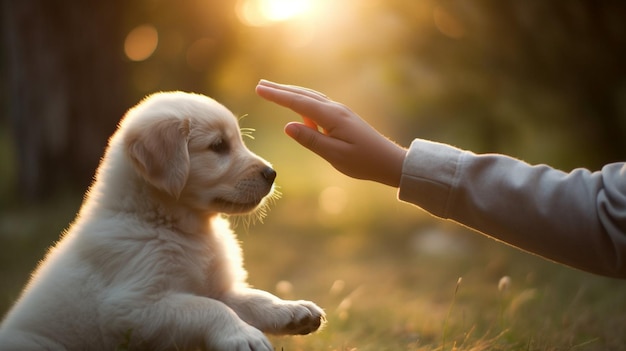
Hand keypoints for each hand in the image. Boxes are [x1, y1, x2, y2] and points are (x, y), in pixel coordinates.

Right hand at [256, 80, 406, 186]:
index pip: (298, 103)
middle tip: (261, 85)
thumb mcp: (334, 155)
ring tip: (275, 92)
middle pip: (303, 95)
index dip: (277, 96)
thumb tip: (288, 126)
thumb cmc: (363, 161)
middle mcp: (335, 109)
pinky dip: (304, 103)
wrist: (389, 161)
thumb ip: (311, 140)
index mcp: (332, 116)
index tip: (259, 89)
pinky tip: (300, 113)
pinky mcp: (343, 118)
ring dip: (292, 94)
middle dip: (281, 90)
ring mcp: (340, 112)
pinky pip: (319, 106)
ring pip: (311, 98)